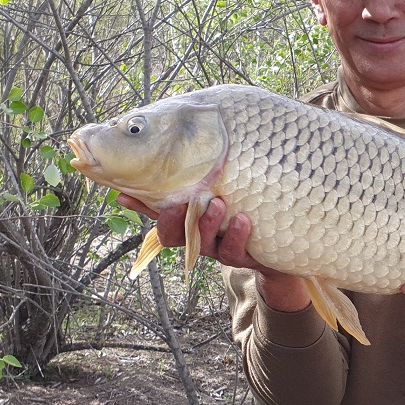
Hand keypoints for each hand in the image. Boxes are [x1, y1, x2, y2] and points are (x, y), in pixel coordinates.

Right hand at [114, 194, 308, 310]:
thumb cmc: (244, 207)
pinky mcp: (241, 257)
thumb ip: (202, 177)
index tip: (125, 194)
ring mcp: (218, 248)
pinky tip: (243, 219)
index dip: (140, 206)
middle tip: (178, 201)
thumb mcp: (223, 190)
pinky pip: (233, 251)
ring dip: (207, 223)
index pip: (157, 214)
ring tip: (219, 203)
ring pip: (202, 243)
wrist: (279, 244)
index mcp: (188, 221)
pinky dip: (237, 235)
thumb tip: (180, 147)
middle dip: (171, 220)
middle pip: (172, 236)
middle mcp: (198, 237)